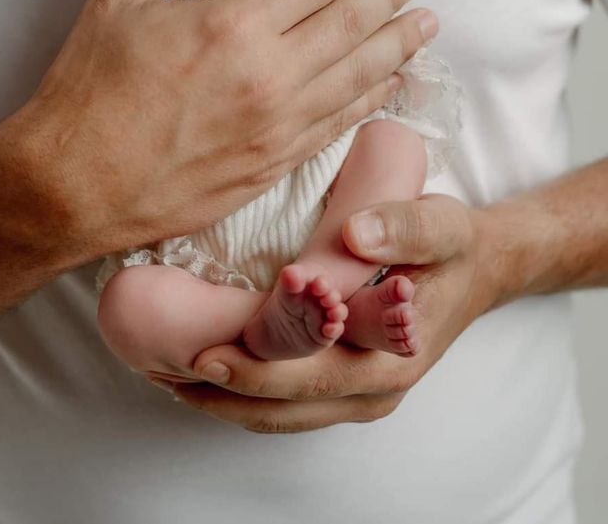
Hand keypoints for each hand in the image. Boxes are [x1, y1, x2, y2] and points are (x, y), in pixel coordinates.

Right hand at [4, 0, 435, 261]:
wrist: (74, 187)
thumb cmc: (89, 95)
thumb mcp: (112, 4)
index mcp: (234, 26)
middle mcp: (270, 75)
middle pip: (350, 25)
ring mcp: (278, 126)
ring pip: (358, 76)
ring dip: (396, 46)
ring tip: (423, 25)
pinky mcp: (274, 165)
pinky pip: (339, 124)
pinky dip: (370, 98)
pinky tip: (388, 83)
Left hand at [158, 196, 500, 432]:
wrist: (480, 268)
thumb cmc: (454, 246)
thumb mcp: (442, 225)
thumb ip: (405, 228)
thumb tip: (356, 233)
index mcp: (390, 360)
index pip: (308, 377)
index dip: (254, 371)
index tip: (202, 354)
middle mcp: (370, 390)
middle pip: (281, 408)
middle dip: (219, 394)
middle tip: (159, 369)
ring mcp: (358, 394)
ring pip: (278, 414)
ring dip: (223, 399)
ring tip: (165, 374)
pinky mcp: (346, 384)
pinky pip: (287, 402)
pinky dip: (244, 392)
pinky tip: (207, 369)